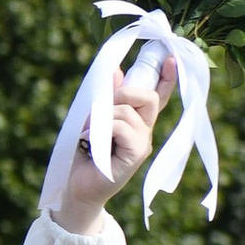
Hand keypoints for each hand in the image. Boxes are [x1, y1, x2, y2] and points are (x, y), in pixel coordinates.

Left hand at [51, 60, 165, 230]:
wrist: (75, 187)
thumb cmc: (82, 154)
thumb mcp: (92, 119)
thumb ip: (106, 97)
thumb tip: (117, 72)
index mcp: (137, 121)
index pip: (158, 95)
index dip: (166, 77)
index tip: (169, 57)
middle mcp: (144, 131)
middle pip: (149, 97)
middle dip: (124, 92)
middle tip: (101, 107)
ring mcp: (142, 143)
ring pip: (128, 111)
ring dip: (101, 115)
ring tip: (87, 132)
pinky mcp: (136, 155)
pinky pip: (121, 127)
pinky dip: (101, 128)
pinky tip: (89, 140)